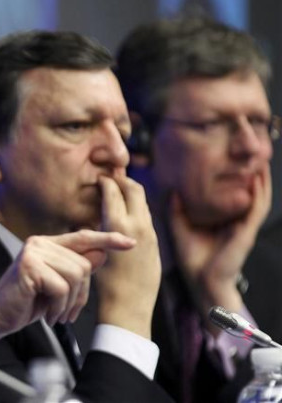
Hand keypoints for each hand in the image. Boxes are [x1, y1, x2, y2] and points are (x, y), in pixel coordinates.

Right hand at [0, 229, 135, 352]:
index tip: (130, 243)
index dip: (107, 239)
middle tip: (64, 310)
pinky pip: (60, 287)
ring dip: (67, 302)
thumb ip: (79, 268)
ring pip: (74, 276)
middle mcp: (40, 242)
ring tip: (54, 311)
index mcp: (48, 244)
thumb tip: (102, 253)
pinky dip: (57, 306)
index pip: (84, 238)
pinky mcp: (29, 266)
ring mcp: (33, 252)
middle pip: (82, 264)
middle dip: (79, 294)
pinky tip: (46, 313)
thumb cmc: (26, 302)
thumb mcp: (59, 286)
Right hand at [95, 175, 160, 338]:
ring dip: (131, 194)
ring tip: (118, 195)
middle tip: (111, 179)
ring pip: (143, 202)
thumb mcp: (92, 251)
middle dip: (122, 181)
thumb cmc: (104, 285)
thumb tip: (89, 215)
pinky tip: (126, 217)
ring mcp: (150, 234)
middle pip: (134, 189)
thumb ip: (92, 229)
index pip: (113, 190)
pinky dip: (136, 209)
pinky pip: (147, 218)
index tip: (99, 178)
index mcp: (118, 224)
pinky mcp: (156, 244)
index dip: (105, 181)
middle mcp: (138, 225)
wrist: (129, 308)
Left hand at [170, 165, 269, 325]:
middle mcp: (237, 220)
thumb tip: (171, 189)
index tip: (231, 155)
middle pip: (249, 191)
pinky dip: (259, 193)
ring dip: (261, 178)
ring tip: (260, 159)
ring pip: (258, 197)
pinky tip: (257, 178)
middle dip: (253, 172)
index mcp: (224, 219)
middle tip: (251, 150)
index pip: (233, 192)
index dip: (235, 175)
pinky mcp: (247, 232)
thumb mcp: (180, 227)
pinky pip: (257, 209)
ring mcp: (244, 226)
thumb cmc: (192, 258)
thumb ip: (177, 209)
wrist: (201, 281)